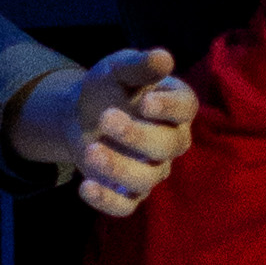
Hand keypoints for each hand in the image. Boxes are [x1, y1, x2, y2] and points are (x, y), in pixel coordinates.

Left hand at [16, 45, 196, 218]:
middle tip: (106, 118)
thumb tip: (164, 57)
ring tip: (90, 150)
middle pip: (168, 146)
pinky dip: (106, 201)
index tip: (145, 102)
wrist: (80, 113)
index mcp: (175, 107)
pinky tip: (85, 187)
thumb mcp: (118, 69)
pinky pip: (125, 206)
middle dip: (138, 135)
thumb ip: (139, 66)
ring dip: (118, 168)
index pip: (185, 108)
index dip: (169, 108)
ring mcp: (151, 170)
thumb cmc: (108, 87)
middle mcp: (171, 141)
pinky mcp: (128, 192)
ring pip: (145, 178)